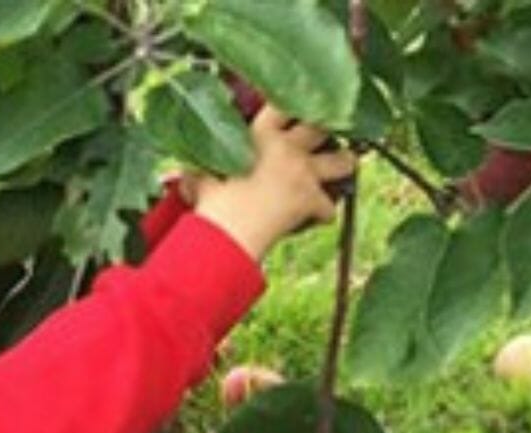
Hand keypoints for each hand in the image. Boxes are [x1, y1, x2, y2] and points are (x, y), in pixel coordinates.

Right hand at [191, 106, 358, 260]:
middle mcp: (288, 147)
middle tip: (330, 130)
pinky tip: (317, 216)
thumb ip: (199, 164)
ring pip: (343, 160)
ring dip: (344, 164)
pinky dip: (325, 213)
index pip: (283, 103)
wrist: (227, 233)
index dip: (293, 101)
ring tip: (343, 165)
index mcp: (260, 133)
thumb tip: (185, 171)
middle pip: (323, 125)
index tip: (299, 101)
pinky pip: (330, 207)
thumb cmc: (208, 203)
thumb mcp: (198, 174)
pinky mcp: (312, 201)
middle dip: (330, 125)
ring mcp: (304, 173)